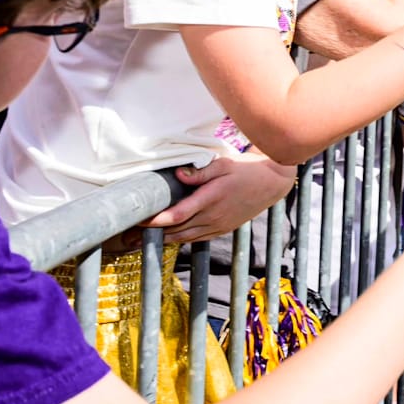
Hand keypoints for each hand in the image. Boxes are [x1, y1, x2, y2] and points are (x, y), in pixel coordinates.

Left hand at [143, 151, 296, 241]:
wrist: (273, 183)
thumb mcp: (224, 164)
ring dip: (164, 238)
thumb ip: (200, 172)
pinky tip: (169, 236)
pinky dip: (180, 238)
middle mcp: (213, 217)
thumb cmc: (247, 169)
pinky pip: (197, 238)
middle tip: (130, 232)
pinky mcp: (223, 229)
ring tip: (143, 238)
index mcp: (211, 199)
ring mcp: (219, 225)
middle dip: (152, 233)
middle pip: (176, 231)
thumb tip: (178, 174)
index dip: (155, 221)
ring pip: (185, 237)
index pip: (176, 215)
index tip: (137, 219)